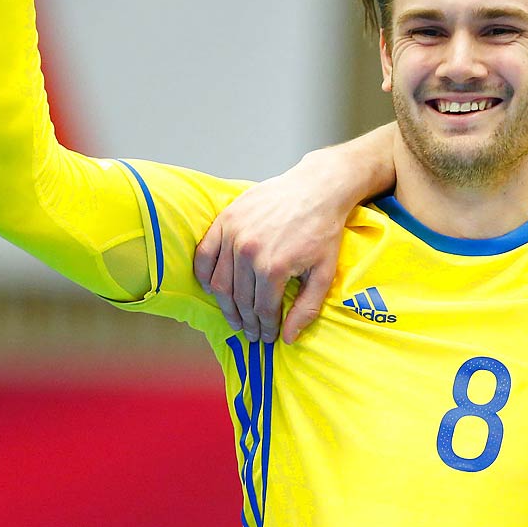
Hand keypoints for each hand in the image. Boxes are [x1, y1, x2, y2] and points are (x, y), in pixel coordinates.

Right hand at [193, 160, 347, 342]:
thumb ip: (306, 308)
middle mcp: (249, 253)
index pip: (262, 310)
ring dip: (225, 305)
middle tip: (250, 333)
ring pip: (220, 283)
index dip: (265, 328)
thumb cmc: (323, 230)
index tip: (267, 337)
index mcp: (274, 268)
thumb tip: (288, 338)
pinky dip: (203, 274)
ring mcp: (234, 235)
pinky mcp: (225, 220)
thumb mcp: (324, 273)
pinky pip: (204, 254)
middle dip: (246, 321)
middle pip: (240, 299)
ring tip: (234, 317)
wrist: (316, 189)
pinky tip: (212, 288)